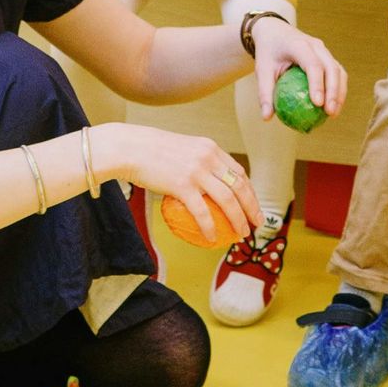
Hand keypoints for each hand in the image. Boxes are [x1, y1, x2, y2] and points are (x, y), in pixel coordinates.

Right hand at [115, 127, 260, 242]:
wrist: (130, 148)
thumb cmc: (151, 150)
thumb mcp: (182, 149)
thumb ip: (197, 161)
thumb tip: (205, 182)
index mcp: (211, 148)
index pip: (239, 172)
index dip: (250, 190)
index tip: (253, 205)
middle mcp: (209, 157)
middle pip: (240, 186)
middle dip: (252, 207)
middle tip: (257, 224)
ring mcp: (197, 171)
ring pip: (227, 200)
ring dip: (238, 220)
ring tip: (242, 234)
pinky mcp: (182, 185)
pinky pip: (202, 211)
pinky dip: (210, 227)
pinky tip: (212, 238)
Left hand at [249, 19, 347, 117]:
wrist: (274, 31)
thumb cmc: (268, 52)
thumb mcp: (262, 70)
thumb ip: (265, 93)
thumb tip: (267, 118)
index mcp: (298, 45)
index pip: (313, 65)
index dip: (317, 84)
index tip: (317, 104)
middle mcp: (315, 45)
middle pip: (331, 67)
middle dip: (334, 91)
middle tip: (329, 113)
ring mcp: (323, 49)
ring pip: (338, 70)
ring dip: (339, 92)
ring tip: (333, 113)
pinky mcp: (327, 56)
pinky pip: (337, 72)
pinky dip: (338, 88)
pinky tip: (333, 106)